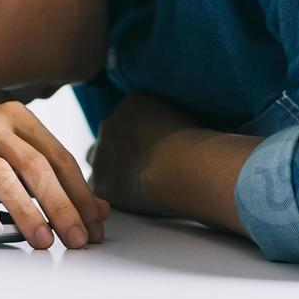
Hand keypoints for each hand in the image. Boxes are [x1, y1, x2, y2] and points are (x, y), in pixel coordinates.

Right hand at [0, 101, 110, 249]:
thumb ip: (53, 182)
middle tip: (75, 238)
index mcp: (16, 118)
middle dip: (60, 206)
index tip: (94, 227)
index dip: (80, 195)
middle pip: (34, 165)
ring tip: (41, 239)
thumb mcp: (11, 161)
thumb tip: (100, 211)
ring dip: (25, 210)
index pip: (58, 158)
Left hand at [88, 91, 202, 215]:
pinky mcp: (102, 182)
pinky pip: (99, 186)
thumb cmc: (199, 144)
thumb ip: (175, 115)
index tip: (158, 144)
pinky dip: (112, 191)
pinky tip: (131, 196)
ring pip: (99, 158)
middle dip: (125, 146)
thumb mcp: (191, 114)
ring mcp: (102, 153)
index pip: (131, 114)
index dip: (143, 132)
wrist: (187, 169)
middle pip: (112, 134)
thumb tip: (182, 125)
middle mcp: (111, 123)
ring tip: (138, 179)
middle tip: (147, 162)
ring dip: (113, 167)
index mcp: (133, 102)